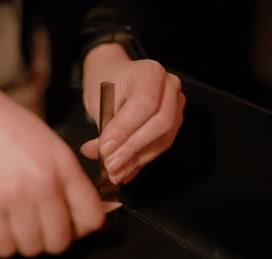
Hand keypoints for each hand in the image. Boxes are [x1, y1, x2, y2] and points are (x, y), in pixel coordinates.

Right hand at [0, 34, 103, 257]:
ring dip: (22, 240)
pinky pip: (0, 247)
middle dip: (49, 238)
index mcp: (62, 163)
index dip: (81, 227)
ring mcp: (12, 196)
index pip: (92, 217)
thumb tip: (72, 209)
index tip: (70, 226)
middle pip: (61, 240)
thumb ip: (62, 176)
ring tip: (10, 221)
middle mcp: (43, 182)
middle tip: (35, 226)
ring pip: (31, 248)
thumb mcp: (43, 140)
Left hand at [80, 43, 184, 184]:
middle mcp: (169, 87)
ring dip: (137, 159)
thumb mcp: (97, 101)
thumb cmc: (106, 83)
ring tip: (115, 172)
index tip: (105, 148)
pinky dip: (141, 159)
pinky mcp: (174, 122)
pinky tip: (126, 170)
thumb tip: (96, 153)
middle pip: (160, 123)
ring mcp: (176, 105)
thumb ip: (101, 128)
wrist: (114, 76)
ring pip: (163, 139)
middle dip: (133, 148)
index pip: (144, 105)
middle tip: (111, 165)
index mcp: (150, 73)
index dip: (125, 130)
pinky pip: (162, 145)